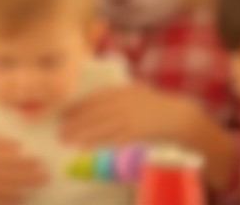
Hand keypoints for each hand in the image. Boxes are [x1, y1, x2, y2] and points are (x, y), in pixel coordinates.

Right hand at [0, 135, 47, 204]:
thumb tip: (18, 146)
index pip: (10, 159)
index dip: (26, 162)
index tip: (40, 161)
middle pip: (11, 174)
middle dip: (31, 175)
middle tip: (46, 175)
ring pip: (6, 188)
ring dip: (25, 187)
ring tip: (39, 185)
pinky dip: (10, 200)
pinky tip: (21, 198)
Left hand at [60, 84, 196, 146]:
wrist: (178, 116)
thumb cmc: (155, 105)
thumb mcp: (136, 92)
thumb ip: (118, 94)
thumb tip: (96, 101)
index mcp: (122, 92)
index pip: (95, 99)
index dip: (78, 107)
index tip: (64, 114)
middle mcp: (123, 103)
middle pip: (94, 113)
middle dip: (76, 122)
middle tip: (61, 131)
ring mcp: (130, 117)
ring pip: (101, 126)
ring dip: (82, 134)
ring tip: (68, 140)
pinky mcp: (136, 132)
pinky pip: (113, 138)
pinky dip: (99, 142)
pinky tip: (87, 147)